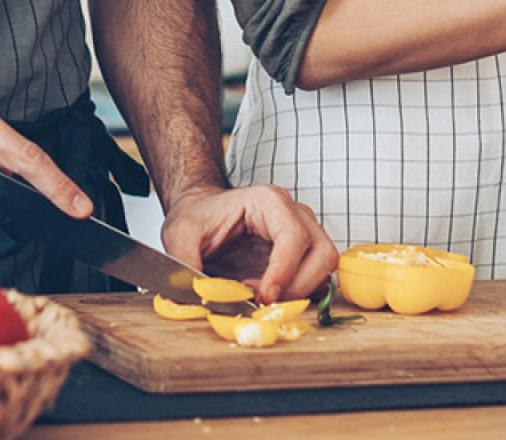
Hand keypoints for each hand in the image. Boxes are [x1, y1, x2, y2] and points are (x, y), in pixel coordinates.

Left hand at [159, 184, 338, 302]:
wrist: (202, 212)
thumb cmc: (198, 216)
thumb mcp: (180, 233)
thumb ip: (183, 261)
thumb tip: (190, 294)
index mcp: (269, 201)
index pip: (293, 236)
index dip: (284, 271)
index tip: (264, 296)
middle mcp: (294, 214)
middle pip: (321, 252)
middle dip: (297, 286)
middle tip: (264, 302)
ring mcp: (303, 233)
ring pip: (325, 266)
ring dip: (299, 291)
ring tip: (261, 296)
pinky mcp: (302, 254)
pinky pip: (316, 277)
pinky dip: (299, 293)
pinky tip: (267, 294)